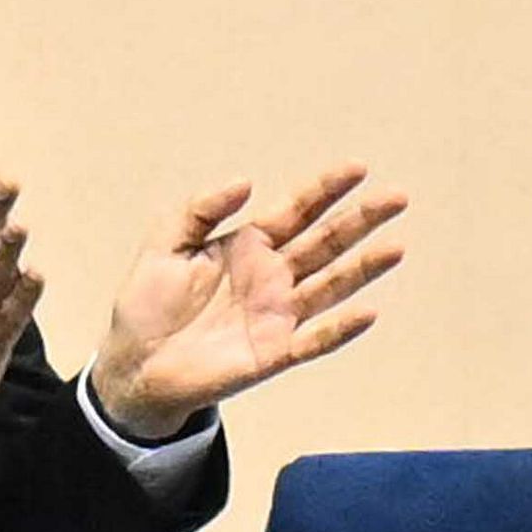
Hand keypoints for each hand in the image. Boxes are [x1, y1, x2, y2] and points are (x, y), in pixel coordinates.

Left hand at [89, 165, 407, 441]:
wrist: (134, 363)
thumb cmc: (148, 304)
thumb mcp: (165, 243)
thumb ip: (200, 210)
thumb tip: (245, 182)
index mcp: (249, 245)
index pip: (297, 210)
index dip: (326, 189)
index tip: (357, 168)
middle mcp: (274, 276)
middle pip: (326, 243)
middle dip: (362, 220)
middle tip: (397, 197)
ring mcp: (278, 314)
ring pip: (331, 286)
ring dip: (364, 268)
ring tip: (396, 247)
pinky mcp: (274, 352)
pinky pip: (315, 339)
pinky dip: (340, 328)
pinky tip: (367, 311)